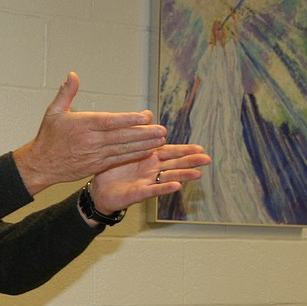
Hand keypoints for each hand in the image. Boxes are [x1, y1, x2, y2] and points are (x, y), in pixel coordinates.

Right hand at [11, 72, 165, 196]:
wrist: (40, 165)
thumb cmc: (47, 138)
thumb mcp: (53, 112)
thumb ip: (66, 93)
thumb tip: (72, 75)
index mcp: (81, 125)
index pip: (109, 121)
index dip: (129, 119)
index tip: (145, 116)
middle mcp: (90, 141)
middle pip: (121, 136)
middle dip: (143, 133)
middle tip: (161, 129)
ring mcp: (94, 155)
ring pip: (123, 149)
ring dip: (143, 145)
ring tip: (160, 140)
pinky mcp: (96, 166)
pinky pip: (118, 160)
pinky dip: (133, 156)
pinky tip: (147, 151)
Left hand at [87, 143, 211, 215]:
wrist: (99, 189)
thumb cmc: (113, 168)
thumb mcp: (125, 146)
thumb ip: (138, 131)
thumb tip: (148, 113)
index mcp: (150, 157)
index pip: (171, 152)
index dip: (185, 150)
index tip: (201, 148)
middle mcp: (152, 169)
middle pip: (174, 164)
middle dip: (190, 162)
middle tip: (207, 159)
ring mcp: (147, 181)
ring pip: (168, 177)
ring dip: (183, 175)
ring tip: (198, 174)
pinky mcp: (139, 193)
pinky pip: (153, 190)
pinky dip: (165, 188)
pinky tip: (177, 186)